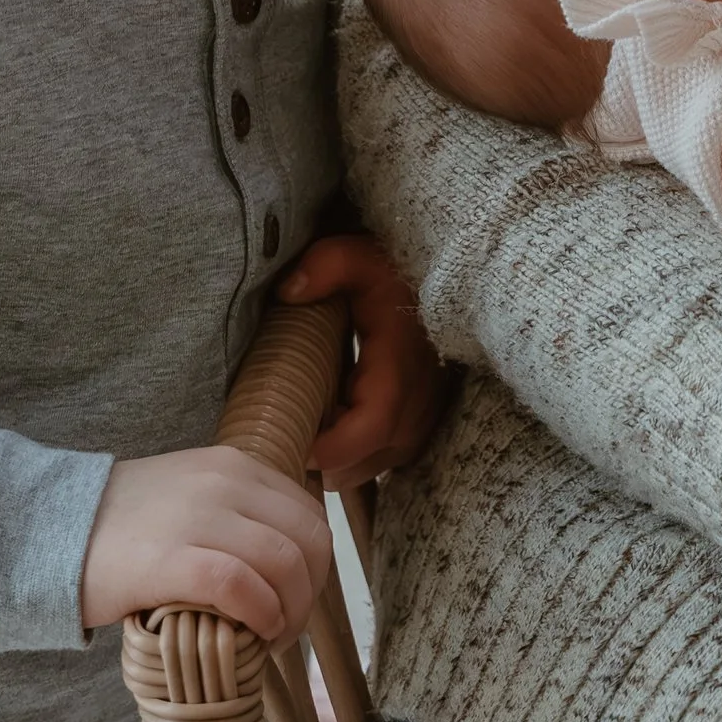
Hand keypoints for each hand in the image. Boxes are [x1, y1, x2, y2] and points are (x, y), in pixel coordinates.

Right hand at [79, 442, 333, 638]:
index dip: (316, 569)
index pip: (310, 517)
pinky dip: (262, 616)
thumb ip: (238, 513)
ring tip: (267, 639)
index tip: (292, 602)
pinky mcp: (169, 559)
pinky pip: (243, 588)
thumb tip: (286, 564)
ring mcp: (197, 517)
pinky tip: (252, 635)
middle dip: (309, 594)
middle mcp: (225, 482)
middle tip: (283, 629)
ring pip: (286, 565)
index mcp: (235, 465)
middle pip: (309, 543)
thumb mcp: (190, 494)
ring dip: (290, 614)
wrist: (45, 529)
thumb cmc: (120, 527)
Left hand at [280, 228, 446, 483]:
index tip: (295, 447)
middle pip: (368, 459)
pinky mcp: (418, 425)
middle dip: (324, 461)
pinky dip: (352, 457)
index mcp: (401, 365)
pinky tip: (324, 439)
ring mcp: (422, 418)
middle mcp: (418, 402)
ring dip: (337, 462)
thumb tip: (288, 291)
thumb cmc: (393, 272)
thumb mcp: (358, 255)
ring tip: (298, 440)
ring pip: (374, 466)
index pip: (374, 424)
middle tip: (279, 444)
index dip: (334, 446)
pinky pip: (382, 458)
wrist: (441, 283)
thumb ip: (326, 265)